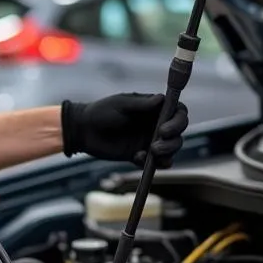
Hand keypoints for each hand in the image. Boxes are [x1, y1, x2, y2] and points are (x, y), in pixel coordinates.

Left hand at [61, 92, 188, 166]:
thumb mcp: (121, 104)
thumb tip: (162, 98)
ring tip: (151, 152)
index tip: (166, 128)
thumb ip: (141, 104)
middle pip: (178, 133)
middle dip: (173, 139)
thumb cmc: (101, 112)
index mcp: (154, 109)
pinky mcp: (141, 155)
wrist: (84, 131)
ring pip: (171, 149)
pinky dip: (153, 163)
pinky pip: (156, 163)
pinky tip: (137, 157)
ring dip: (167, 152)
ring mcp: (150, 140)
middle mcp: (155, 124)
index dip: (179, 120)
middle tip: (157, 142)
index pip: (178, 112)